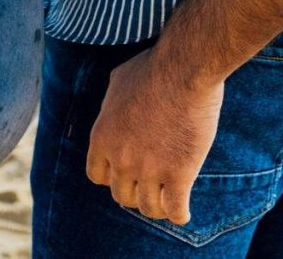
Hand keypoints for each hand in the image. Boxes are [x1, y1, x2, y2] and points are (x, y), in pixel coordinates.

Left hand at [84, 46, 223, 224]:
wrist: (185, 69)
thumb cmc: (155, 67)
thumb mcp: (119, 79)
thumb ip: (112, 100)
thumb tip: (113, 102)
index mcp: (103, 138)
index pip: (97, 176)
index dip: (113, 177)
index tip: (127, 174)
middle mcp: (121, 159)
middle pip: (122, 196)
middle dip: (136, 193)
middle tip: (151, 187)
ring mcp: (150, 170)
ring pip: (149, 207)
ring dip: (157, 207)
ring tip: (167, 203)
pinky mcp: (179, 174)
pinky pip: (175, 209)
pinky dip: (179, 215)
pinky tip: (183, 213)